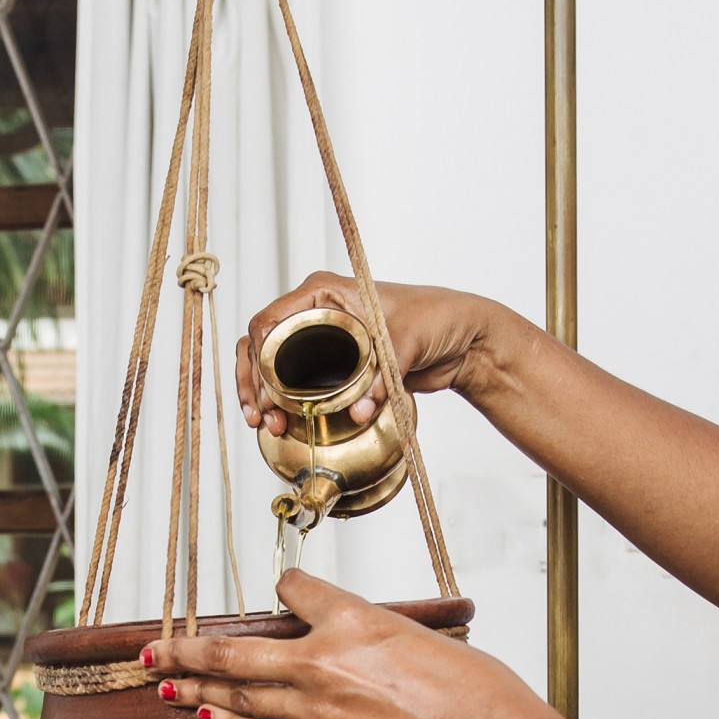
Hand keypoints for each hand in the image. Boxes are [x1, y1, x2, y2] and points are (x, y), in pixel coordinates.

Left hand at [149, 571, 559, 718]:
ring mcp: (320, 710)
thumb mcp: (426, 637)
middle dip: (187, 651)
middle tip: (150, 651)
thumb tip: (365, 639)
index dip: (285, 591)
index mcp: (354, 621)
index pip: (299, 593)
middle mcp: (324, 662)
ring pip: (241, 696)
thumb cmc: (473, 689)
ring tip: (165, 684)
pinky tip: (209, 717)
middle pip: (237, 654)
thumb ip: (381, 635)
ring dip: (197, 689)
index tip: (273, 593)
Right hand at [236, 275, 512, 437]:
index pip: (269, 322)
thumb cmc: (437, 319)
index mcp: (323, 292)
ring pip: (275, 366)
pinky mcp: (335, 365)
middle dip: (255, 383)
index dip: (259, 359)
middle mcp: (316, 313)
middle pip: (263, 346)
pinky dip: (288, 403)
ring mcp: (323, 340)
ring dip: (267, 396)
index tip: (265, 392)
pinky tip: (286, 425)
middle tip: (261, 418)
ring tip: (269, 426)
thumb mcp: (406, 342)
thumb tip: (360, 410)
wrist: (462, 340)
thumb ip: (382, 376)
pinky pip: (299, 382)